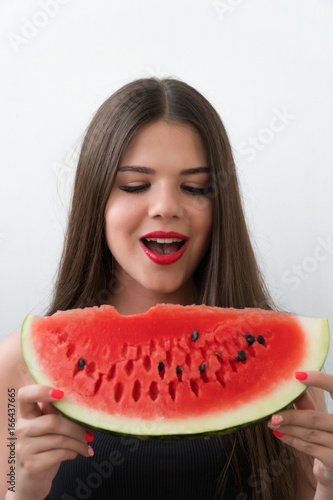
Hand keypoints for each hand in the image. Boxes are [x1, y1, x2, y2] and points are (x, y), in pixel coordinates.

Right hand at [16, 385, 93, 499]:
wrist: (33, 480)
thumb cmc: (45, 448)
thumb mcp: (49, 428)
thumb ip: (57, 412)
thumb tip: (78, 396)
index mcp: (26, 415)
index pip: (24, 395)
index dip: (40, 390)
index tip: (60, 393)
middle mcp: (21, 428)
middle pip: (52, 421)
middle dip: (76, 428)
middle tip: (90, 434)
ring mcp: (24, 447)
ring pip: (59, 439)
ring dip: (79, 443)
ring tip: (87, 446)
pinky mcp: (31, 464)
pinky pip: (59, 454)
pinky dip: (73, 453)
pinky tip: (76, 454)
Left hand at [267, 371, 332, 492]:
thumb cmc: (327, 435)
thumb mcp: (320, 416)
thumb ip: (307, 402)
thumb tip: (289, 381)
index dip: (320, 380)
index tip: (298, 375)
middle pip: (315, 418)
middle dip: (291, 416)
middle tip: (273, 414)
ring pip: (310, 434)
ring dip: (288, 428)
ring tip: (272, 422)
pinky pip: (310, 448)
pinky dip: (292, 440)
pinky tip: (279, 434)